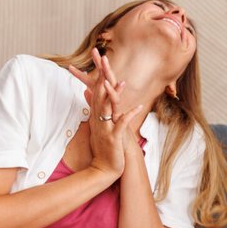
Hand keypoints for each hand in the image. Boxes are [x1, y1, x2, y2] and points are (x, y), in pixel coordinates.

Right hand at [70, 51, 144, 177]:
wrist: (102, 169)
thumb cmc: (103, 147)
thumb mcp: (96, 125)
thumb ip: (93, 108)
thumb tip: (87, 92)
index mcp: (96, 116)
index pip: (96, 91)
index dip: (98, 74)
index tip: (100, 58)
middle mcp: (98, 120)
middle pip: (99, 95)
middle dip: (102, 77)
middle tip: (105, 60)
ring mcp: (105, 129)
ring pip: (108, 108)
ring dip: (115, 95)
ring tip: (123, 82)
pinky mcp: (113, 139)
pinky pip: (121, 125)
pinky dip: (129, 115)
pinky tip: (139, 107)